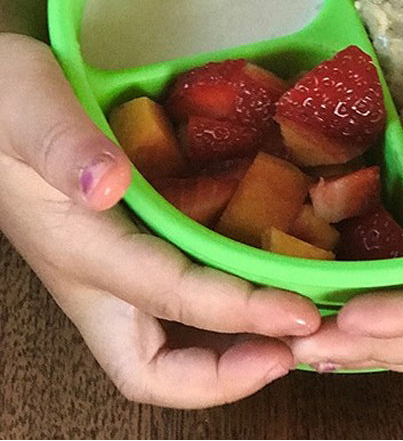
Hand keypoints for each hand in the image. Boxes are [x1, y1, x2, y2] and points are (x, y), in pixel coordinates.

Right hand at [0, 34, 319, 406]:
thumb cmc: (6, 98)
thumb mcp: (27, 103)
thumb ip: (63, 143)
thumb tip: (107, 183)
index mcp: (80, 247)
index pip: (168, 298)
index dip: (237, 313)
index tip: (300, 312)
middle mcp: (99, 276)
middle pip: (158, 369)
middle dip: (231, 374)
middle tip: (300, 346)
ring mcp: (115, 269)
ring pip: (173, 343)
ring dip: (237, 349)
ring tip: (301, 330)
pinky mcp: (131, 249)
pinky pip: (182, 301)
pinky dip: (229, 307)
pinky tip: (273, 278)